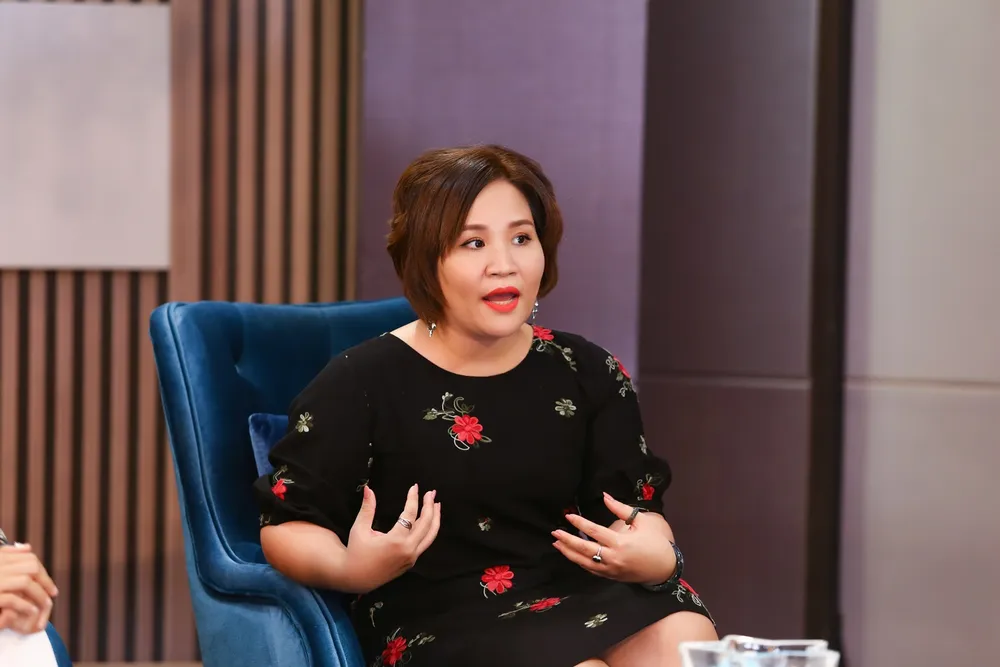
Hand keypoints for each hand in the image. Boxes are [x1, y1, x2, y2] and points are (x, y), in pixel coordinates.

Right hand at [0, 543, 58, 633]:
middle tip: (51, 594)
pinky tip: (31, 611)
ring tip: (44, 604)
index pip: (29, 558)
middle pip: (31, 567)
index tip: (49, 585)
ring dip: (39, 594)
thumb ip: (7, 556)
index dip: (43, 571)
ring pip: (25, 582)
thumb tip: (28, 547)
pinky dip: (24, 605)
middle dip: (45, 581)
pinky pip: (12, 598)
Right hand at [342, 484, 440, 593]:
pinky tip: (428, 522)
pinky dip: (429, 530)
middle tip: (430, 493)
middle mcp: (408, 550)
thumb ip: (367, 508)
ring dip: (435, 519)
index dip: (413, 499)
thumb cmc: (356, 552)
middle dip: (430, 506)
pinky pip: (425, 543)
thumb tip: (369, 489)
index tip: (414, 487)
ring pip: (430, 536)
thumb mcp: (359, 529)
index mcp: (396, 541)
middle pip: (426, 524)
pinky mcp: (411, 562)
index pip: (410, 515)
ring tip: (436, 505)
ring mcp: (411, 557)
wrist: (355, 578)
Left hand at [552, 492, 676, 584]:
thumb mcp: (642, 521)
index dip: (580, 523)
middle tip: (555, 533)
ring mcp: (611, 569)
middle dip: (568, 541)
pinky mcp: (611, 576)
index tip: (568, 516)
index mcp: (620, 543)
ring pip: (585, 562)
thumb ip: (621, 509)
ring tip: (557, 544)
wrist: (665, 568)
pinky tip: (572, 555)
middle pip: (585, 549)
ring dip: (569, 553)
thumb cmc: (655, 542)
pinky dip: (580, 562)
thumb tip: (605, 496)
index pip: (594, 532)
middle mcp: (613, 558)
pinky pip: (591, 570)